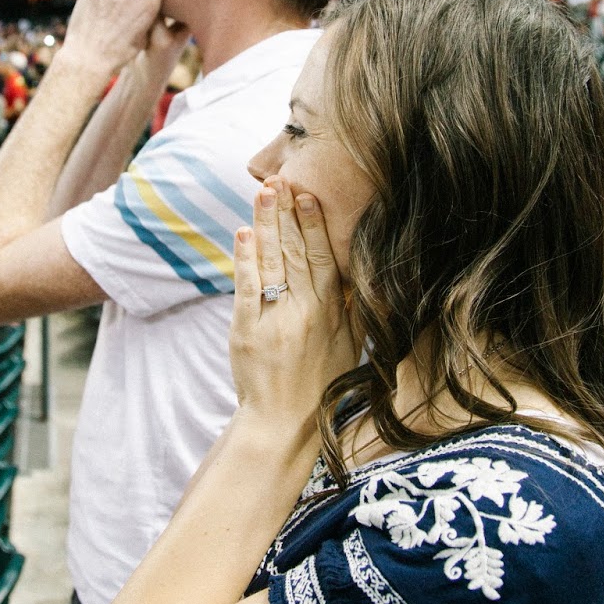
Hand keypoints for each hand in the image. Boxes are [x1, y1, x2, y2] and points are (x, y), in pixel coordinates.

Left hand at [230, 177, 356, 438]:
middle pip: (296, 252)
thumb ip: (355, 310)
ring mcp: (277, 320)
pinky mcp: (249, 332)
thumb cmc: (321, 385)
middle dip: (288, 214)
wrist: (286, 423)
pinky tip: (243, 234)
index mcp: (332, 313)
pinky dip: (245, 260)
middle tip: (282, 180)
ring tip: (263, 193)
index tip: (308, 196)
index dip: (315, 225)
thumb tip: (360, 276)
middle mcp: (307, 311)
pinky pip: (247, 289)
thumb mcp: (351, 347)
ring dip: (267, 225)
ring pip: (272, 263)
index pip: (323, 259)